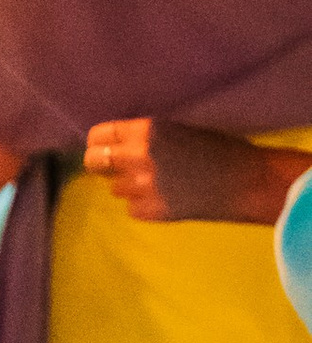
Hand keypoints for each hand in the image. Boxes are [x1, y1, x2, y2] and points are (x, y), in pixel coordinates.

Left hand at [83, 115, 301, 226]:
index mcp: (147, 131)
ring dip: (128, 185)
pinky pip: (132, 208)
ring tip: (157, 182)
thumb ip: (144, 138)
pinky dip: (143, 204)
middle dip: (101, 164)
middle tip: (115, 166)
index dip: (98, 142)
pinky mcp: (151, 212)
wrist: (247, 181)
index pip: (98, 136)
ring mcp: (143, 188)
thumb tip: (115, 146)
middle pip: (94, 163)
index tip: (103, 146)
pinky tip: (166, 197)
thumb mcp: (178, 130)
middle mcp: (139, 158)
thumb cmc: (219, 148)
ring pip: (115, 188)